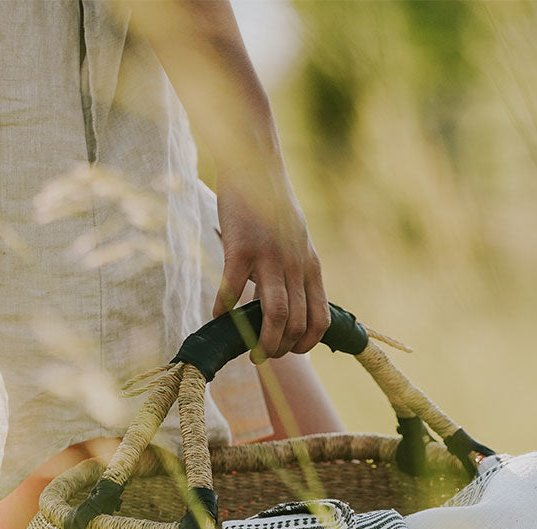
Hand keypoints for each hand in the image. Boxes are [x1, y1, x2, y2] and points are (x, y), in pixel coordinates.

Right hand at [212, 167, 329, 361]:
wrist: (256, 165)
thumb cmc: (273, 207)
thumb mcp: (299, 241)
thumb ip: (297, 272)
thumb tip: (288, 306)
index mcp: (311, 267)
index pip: (320, 319)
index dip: (308, 343)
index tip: (292, 350)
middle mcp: (295, 265)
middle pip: (296, 323)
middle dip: (281, 349)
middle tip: (263, 355)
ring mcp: (269, 256)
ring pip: (274, 314)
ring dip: (263, 341)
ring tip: (251, 353)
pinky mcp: (241, 247)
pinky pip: (232, 289)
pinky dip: (224, 311)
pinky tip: (216, 319)